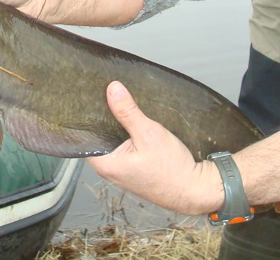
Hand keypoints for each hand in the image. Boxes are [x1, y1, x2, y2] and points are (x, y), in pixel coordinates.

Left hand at [87, 81, 223, 216]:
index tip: (87, 95)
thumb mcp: (149, 133)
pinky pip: (124, 145)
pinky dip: (126, 132)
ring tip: (119, 101)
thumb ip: (128, 112)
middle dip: (102, 116)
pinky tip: (132, 119)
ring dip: (116, 123)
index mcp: (105, 164)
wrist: (195, 190)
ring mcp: (122, 169)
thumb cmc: (172, 170)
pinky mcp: (134, 167)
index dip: (84, 115)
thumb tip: (113, 89)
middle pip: (98, 135)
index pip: (84, 135)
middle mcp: (110, 168)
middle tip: (104, 92)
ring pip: (112, 139)